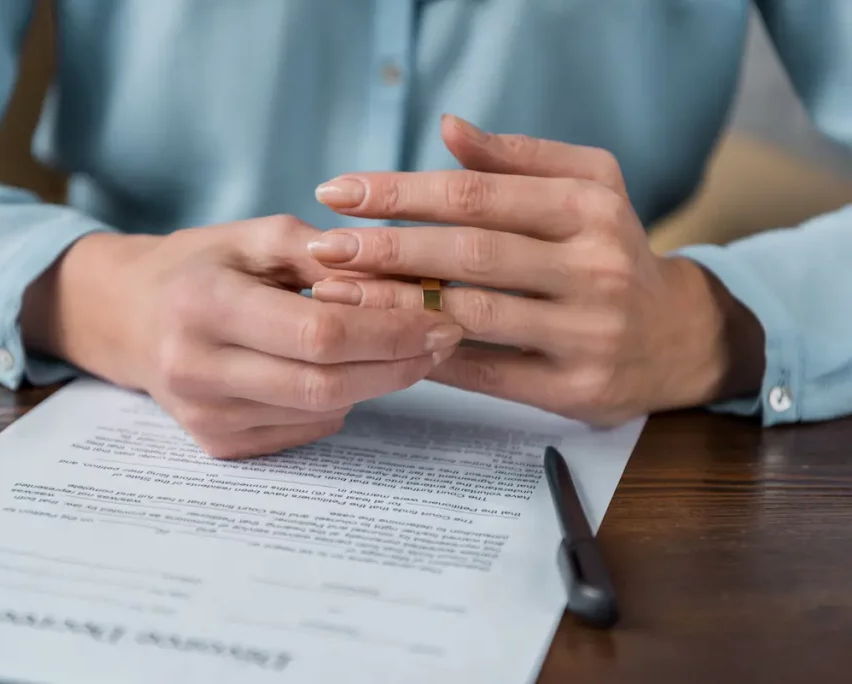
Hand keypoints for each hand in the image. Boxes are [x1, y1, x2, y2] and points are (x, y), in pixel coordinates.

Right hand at [22, 215, 461, 457]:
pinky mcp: (217, 445)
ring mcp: (204, 417)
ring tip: (393, 347)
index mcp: (204, 305)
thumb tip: (396, 280)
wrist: (128, 319)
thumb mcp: (250, 236)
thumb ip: (319, 251)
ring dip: (373, 382)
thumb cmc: (198, 267)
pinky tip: (337, 371)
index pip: (319, 333)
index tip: (438, 320)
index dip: (390, 331)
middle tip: (440, 342)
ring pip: (321, 412)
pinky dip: (337, 401)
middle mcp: (196, 369)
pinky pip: (304, 429)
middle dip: (397, 366)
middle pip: (325, 384)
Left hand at [308, 116, 762, 424]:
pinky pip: (485, 372)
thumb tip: (447, 128)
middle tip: (324, 246)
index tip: (339, 192)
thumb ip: (517, 158)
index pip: (476, 193)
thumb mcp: (588, 187)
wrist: (678, 338)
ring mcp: (588, 333)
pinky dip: (429, 354)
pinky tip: (381, 340)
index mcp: (590, 207)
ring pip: (471, 314)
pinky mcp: (575, 389)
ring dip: (394, 303)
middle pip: (469, 252)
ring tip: (336, 293)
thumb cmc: (613, 250)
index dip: (400, 193)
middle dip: (386, 248)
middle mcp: (595, 267)